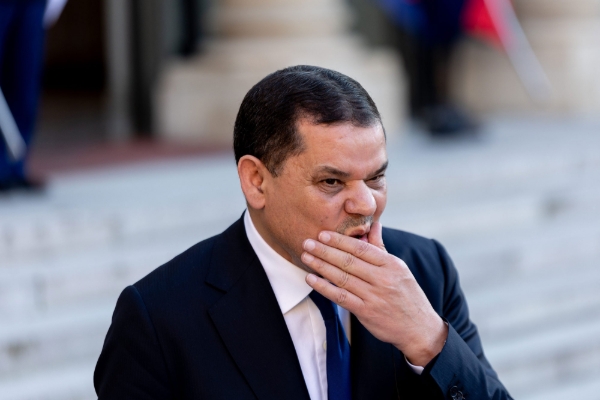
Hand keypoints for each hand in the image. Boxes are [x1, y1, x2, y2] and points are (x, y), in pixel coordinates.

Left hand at [302, 222, 447, 366]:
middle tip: (307, 242)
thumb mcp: (399, 268)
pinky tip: (311, 279)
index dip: (340, 241)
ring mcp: (374, 296)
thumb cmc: (407, 295)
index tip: (322, 234)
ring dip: (321, 266)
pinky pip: (341, 297)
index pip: (361, 248)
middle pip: (348, 261)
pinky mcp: (366, 312)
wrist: (419, 328)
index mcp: (390, 265)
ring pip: (342, 278)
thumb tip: (374, 224)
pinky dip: (324, 288)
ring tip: (306, 257)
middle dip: (325, 251)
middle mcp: (382, 279)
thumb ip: (381, 248)